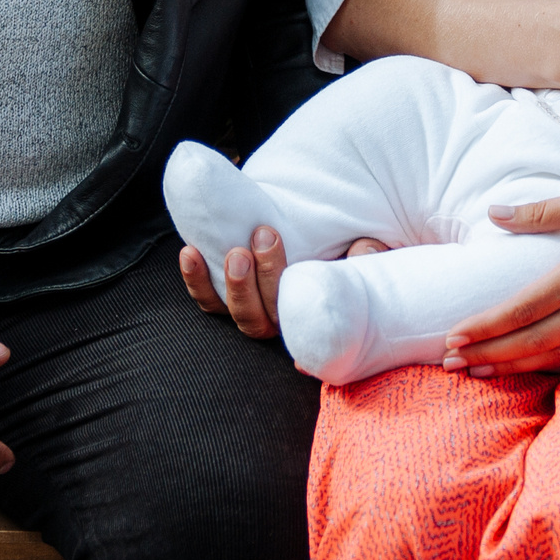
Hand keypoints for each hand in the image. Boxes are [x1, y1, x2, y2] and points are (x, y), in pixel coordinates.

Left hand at [180, 229, 390, 337]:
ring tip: (236, 250)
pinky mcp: (225, 295)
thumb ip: (368, 254)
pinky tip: (190, 253)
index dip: (299, 328)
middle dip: (263, 281)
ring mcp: (250, 310)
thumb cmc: (338, 247)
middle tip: (264, 237)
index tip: (297, 301)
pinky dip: (196, 280)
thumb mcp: (363, 249)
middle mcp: (279, 322)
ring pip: (234, 315)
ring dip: (232, 285)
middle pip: (263, 320)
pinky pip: (207, 300)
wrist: (306, 228)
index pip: (301, 330)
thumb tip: (363, 250)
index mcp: (310, 318)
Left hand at [440, 184, 559, 376]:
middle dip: (488, 355)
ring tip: (475, 371)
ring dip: (511, 366)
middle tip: (450, 363)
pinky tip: (521, 367)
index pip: (524, 308)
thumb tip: (494, 213)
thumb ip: (541, 210)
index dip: (486, 327)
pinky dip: (543, 365)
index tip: (454, 336)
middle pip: (532, 342)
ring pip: (553, 355)